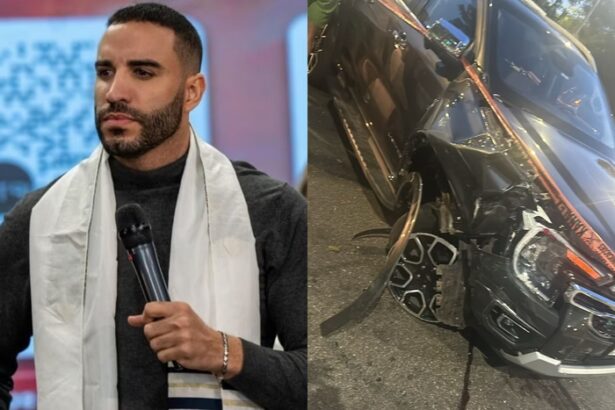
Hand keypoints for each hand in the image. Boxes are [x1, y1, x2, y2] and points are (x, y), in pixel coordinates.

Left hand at [127, 301, 243, 376]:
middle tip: (165, 337)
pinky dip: (166, 357)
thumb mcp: (180, 317)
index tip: (154, 323)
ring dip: (160, 348)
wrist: (216, 347)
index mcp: (180, 308)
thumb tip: (131, 320)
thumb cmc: (196, 331)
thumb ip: (156, 317)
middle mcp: (181, 320)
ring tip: (172, 345)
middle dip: (153, 336)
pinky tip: (176, 352)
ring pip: (153, 344)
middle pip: (148, 330)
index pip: (150, 308)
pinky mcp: (183, 351)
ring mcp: (182, 336)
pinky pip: (161, 356)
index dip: (146, 318)